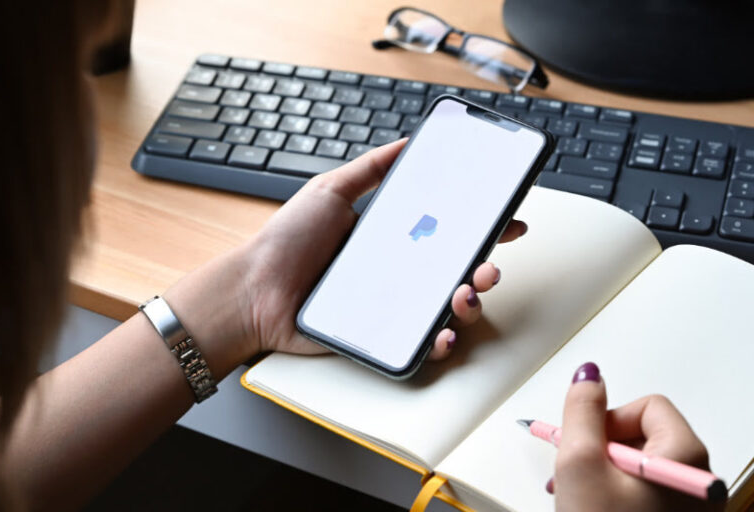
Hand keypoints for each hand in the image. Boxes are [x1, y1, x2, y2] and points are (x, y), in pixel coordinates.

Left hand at [242, 139, 526, 359]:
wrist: (255, 289)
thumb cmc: (287, 242)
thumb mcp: (330, 191)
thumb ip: (370, 168)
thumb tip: (406, 142)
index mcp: (393, 238)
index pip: (449, 232)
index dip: (483, 228)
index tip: (508, 221)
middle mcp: (399, 271)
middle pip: (458, 272)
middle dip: (486, 269)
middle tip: (487, 264)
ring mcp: (392, 305)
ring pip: (447, 309)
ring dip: (470, 303)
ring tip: (464, 293)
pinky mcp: (380, 336)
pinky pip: (420, 343)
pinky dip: (440, 342)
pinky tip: (442, 332)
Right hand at [551, 362, 722, 511]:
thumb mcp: (579, 462)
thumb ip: (582, 410)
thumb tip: (589, 375)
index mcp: (686, 458)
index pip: (647, 406)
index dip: (609, 418)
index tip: (586, 443)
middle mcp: (698, 481)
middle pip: (645, 435)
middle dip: (602, 448)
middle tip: (579, 472)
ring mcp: (691, 507)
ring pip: (642, 466)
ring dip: (605, 473)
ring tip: (582, 497)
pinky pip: (647, 493)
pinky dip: (617, 495)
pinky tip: (595, 511)